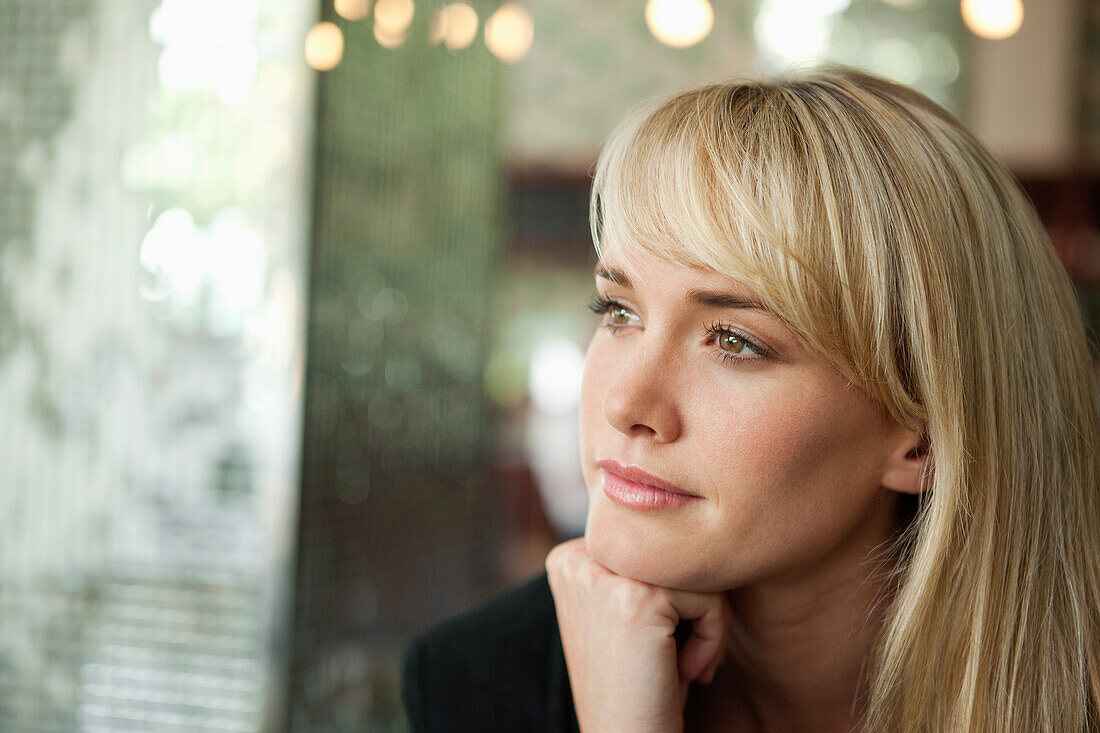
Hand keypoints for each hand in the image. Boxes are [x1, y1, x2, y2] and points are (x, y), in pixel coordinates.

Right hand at [545, 538, 731, 732]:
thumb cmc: (638, 687)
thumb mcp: (629, 614)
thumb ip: (642, 566)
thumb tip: (691, 516)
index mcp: (568, 557)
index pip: (652, 543)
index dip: (672, 594)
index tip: (664, 643)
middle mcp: (574, 558)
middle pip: (672, 549)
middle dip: (693, 605)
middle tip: (682, 658)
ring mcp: (601, 575)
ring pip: (693, 568)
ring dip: (707, 624)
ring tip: (684, 665)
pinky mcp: (635, 599)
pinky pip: (709, 596)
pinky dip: (714, 639)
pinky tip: (687, 672)